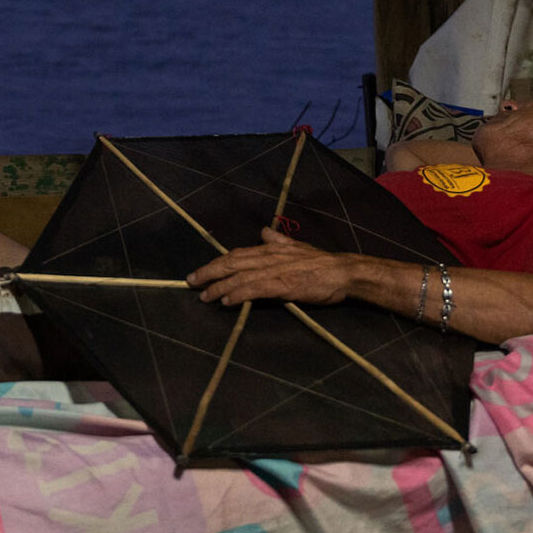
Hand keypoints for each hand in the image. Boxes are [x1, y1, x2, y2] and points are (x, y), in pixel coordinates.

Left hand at [187, 227, 362, 306]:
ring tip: (204, 296)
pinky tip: (227, 301)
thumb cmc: (321, 262)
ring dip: (219, 287)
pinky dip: (239, 294)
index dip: (217, 262)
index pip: (237, 254)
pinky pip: (255, 289)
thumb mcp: (297, 245)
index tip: (201, 271)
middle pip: (232, 263)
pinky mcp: (282, 285)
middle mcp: (268, 257)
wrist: (342, 271)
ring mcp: (275, 271)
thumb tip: (264, 231)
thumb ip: (278, 240)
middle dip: (209, 272)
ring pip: (240, 277)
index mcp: (270, 248)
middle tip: (191, 281)